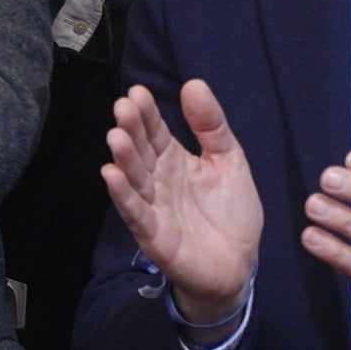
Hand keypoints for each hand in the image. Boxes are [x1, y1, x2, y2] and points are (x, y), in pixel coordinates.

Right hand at [104, 81, 262, 328]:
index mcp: (175, 159)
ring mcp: (154, 207)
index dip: (147, 113)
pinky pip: (136, 213)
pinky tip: (111, 175)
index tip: (137, 92)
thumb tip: (194, 83)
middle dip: (131, 129)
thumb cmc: (231, 212)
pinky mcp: (154, 235)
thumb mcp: (229, 160)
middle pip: (141, 151)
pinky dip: (124, 195)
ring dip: (124, 158)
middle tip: (123, 107)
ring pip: (134, 178)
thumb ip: (211, 126)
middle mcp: (158, 180)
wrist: (239, 265)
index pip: (155, 131)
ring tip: (116, 136)